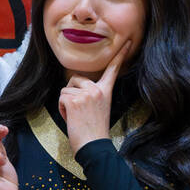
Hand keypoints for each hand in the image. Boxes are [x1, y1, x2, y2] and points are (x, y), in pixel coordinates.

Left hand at [57, 39, 131, 153]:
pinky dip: (62, 109)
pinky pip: (61, 97)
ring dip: (65, 104)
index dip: (120, 55)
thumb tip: (78, 89)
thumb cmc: (94, 131)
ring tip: (77, 117)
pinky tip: (71, 119)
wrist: (94, 147)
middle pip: (75, 78)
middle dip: (71, 93)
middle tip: (79, 112)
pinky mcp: (74, 100)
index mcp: (105, 91)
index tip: (128, 42)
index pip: (113, 70)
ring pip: (65, 90)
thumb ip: (92, 95)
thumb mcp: (99, 108)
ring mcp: (86, 94)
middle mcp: (97, 90)